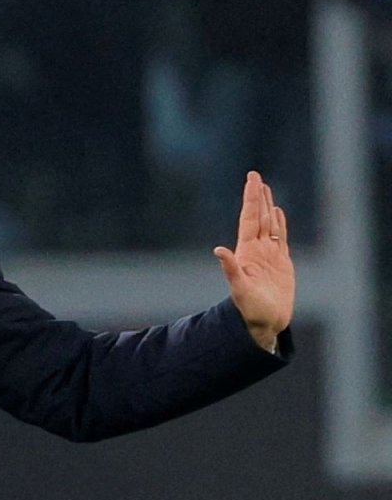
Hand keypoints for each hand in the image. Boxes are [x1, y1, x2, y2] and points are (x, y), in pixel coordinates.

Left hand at [213, 172, 294, 351]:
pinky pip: (280, 238)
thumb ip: (230, 269)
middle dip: (258, 197)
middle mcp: (257, 250)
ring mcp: (269, 255)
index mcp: (247, 252)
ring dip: (268, 207)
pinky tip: (278, 213)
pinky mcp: (282, 263)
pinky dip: (280, 224)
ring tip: (266, 189)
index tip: (252, 180)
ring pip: (269, 224)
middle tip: (256, 176)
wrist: (264, 323)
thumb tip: (219, 250)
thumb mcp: (239, 288)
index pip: (249, 218)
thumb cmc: (250, 309)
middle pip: (258, 217)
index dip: (251, 199)